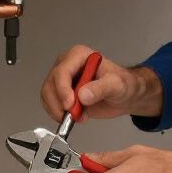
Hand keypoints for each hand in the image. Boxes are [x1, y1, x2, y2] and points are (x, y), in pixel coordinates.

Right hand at [40, 45, 162, 122]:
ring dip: (58, 110)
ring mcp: (62, 79)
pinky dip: (58, 113)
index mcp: (79, 55)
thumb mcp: (117, 86)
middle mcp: (67, 64)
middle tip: (73, 115)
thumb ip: (101, 88)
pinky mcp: (61, 92)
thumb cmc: (123, 85)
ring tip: (77, 117)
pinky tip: (74, 117)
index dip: (63, 89)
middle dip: (59, 102)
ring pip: (47, 94)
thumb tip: (82, 95)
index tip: (70, 105)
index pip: (62, 71)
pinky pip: (50, 103)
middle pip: (51, 83)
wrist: (124, 96)